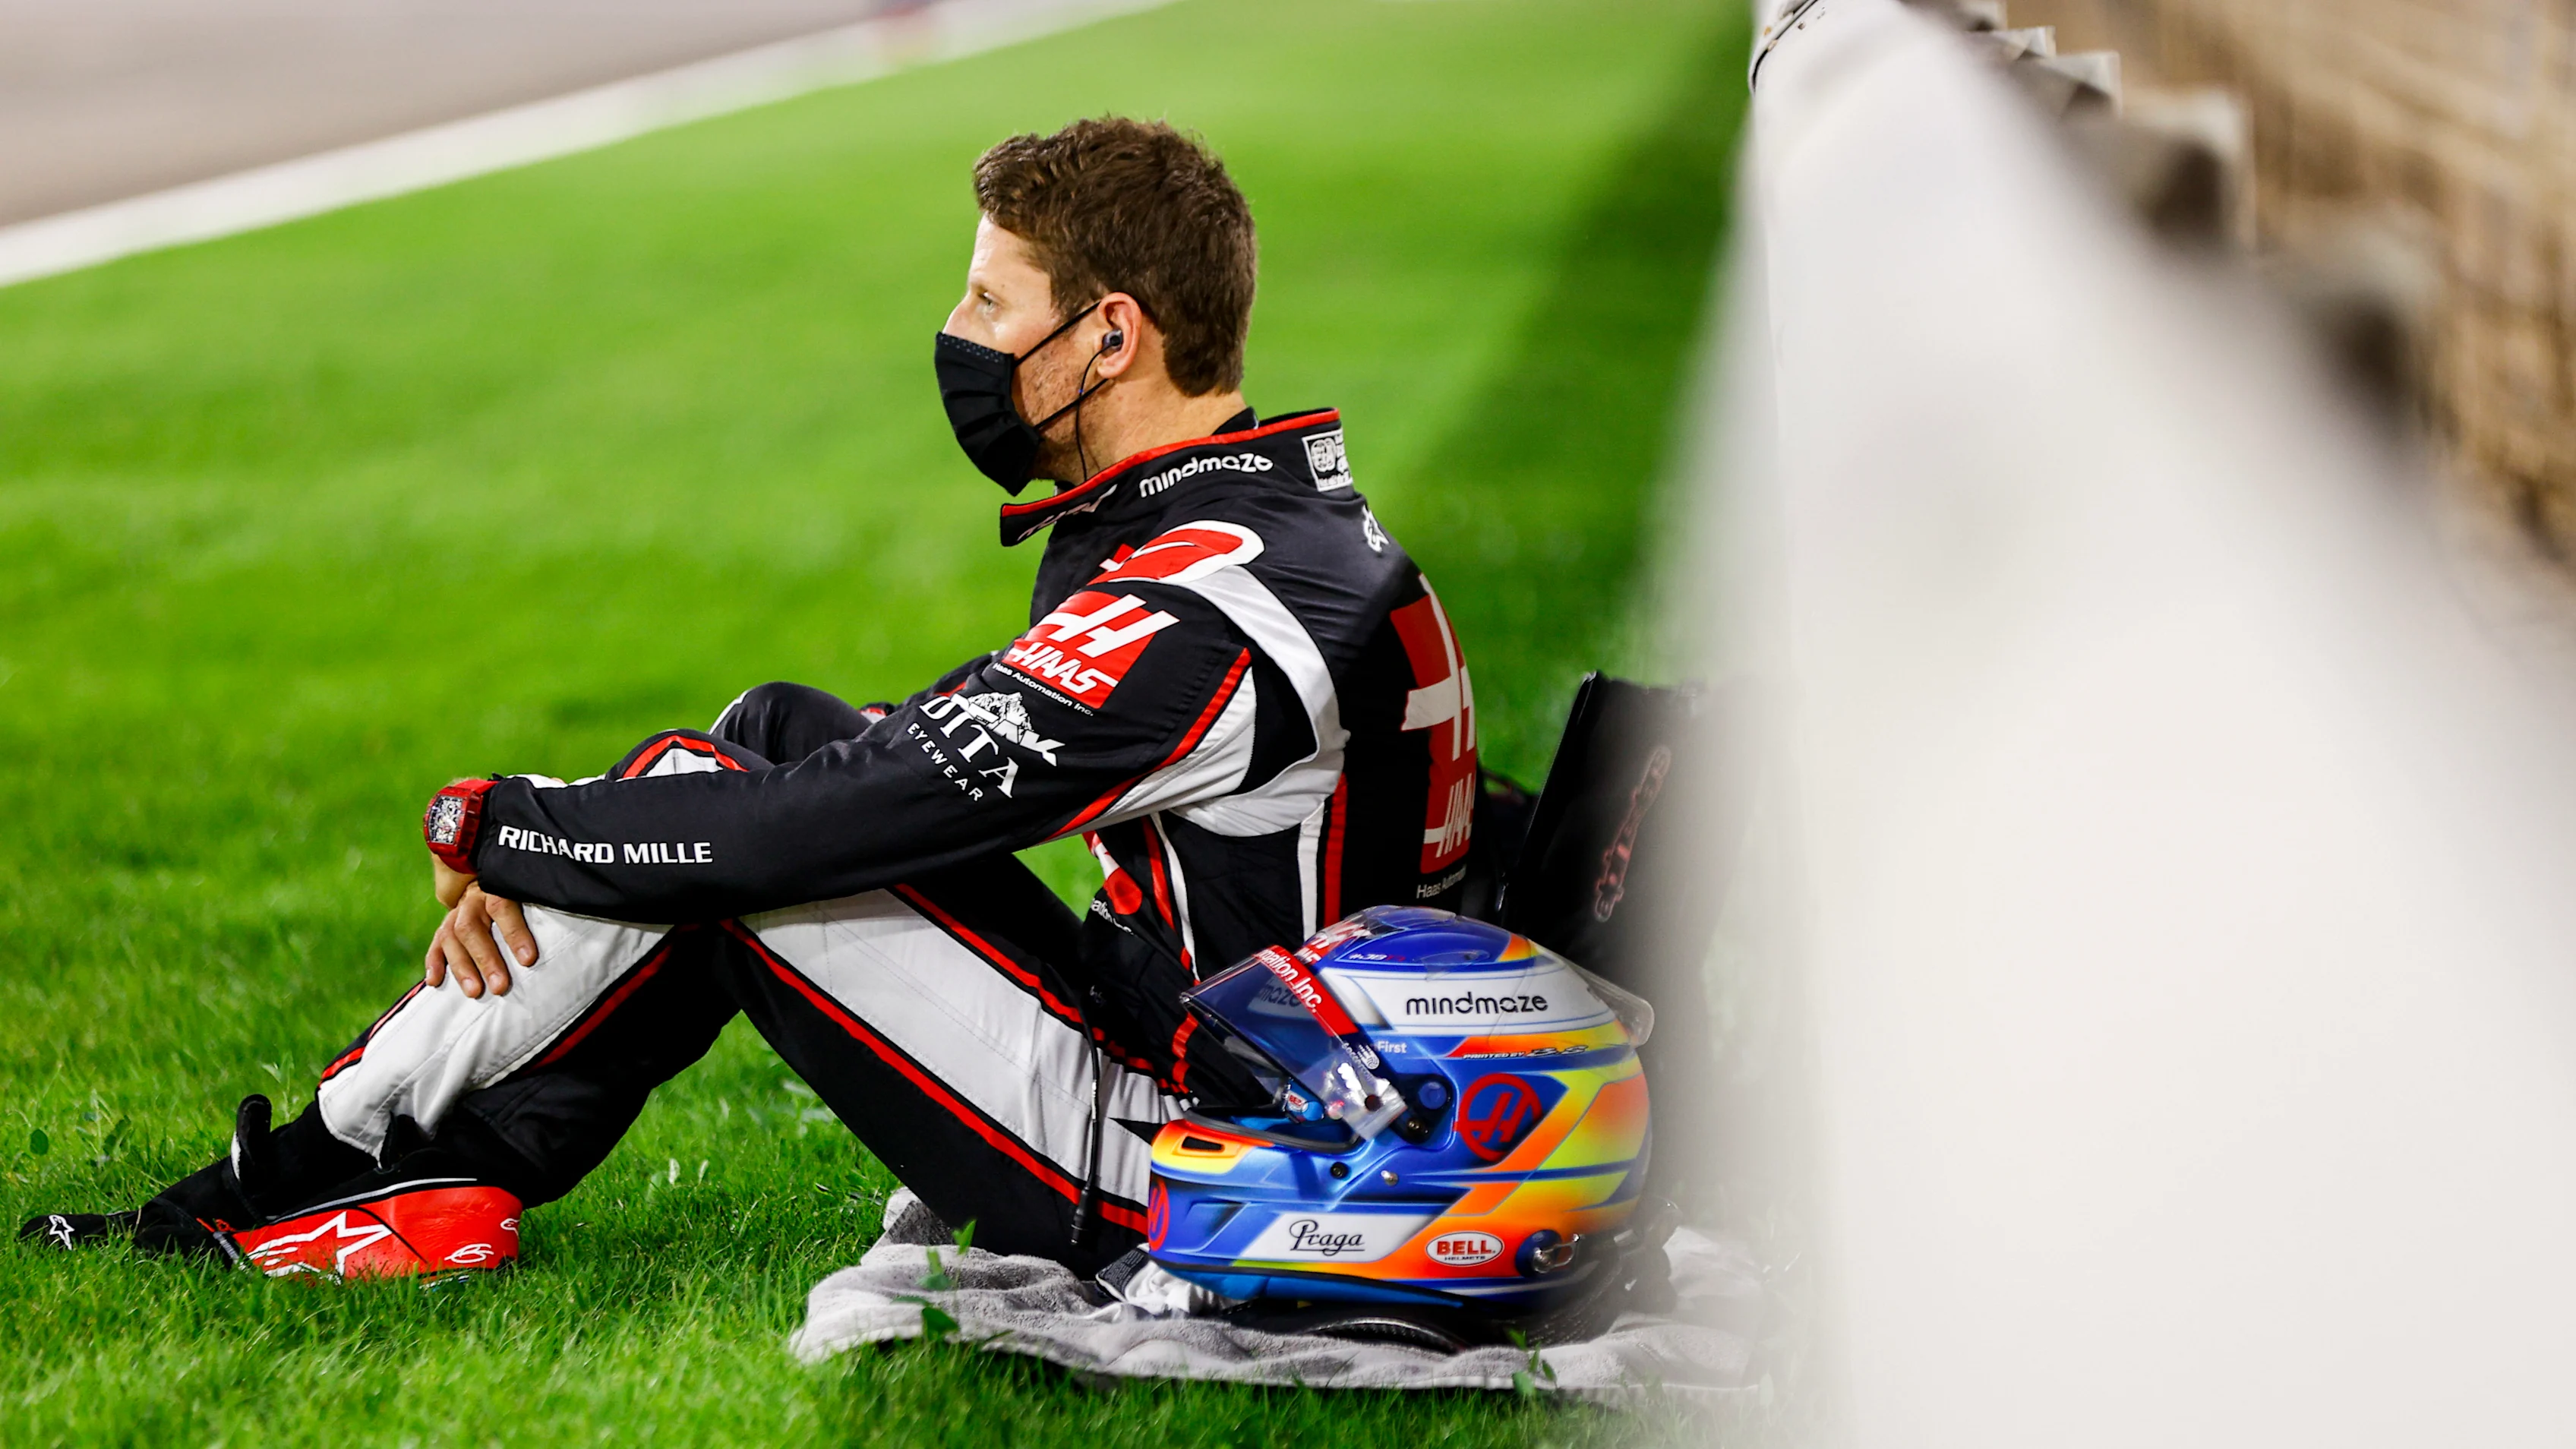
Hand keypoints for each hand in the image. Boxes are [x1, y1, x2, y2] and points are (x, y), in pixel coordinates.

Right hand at [426, 880, 537, 998]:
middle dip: (486, 959)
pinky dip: (434, 962)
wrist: (492, 878)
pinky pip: (435, 943)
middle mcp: (473, 900)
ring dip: (461, 967)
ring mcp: (457, 912)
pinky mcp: (445, 925)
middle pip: (471, 928)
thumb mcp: (531, 894)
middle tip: (500, 987)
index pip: (502, 907)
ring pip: (451, 937)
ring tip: (474, 992)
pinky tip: (435, 981)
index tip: (528, 959)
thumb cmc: (522, 895)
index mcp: (497, 888)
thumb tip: (568, 935)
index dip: (514, 933)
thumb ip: (542, 909)